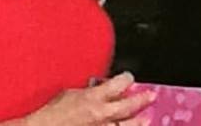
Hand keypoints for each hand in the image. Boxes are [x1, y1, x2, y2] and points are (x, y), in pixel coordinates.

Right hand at [21, 72, 155, 125]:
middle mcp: (101, 114)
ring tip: (146, 119)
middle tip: (151, 96)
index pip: (120, 83)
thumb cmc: (50, 114)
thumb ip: (88, 91)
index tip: (129, 79)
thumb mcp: (70, 94)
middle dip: (142, 100)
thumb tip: (97, 89)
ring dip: (138, 122)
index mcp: (94, 97)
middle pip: (129, 106)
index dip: (127, 79)